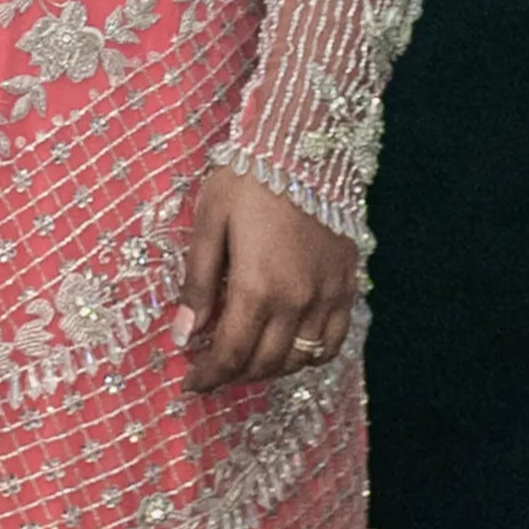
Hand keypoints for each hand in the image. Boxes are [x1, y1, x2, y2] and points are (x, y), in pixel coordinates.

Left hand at [175, 165, 355, 394]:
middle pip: (264, 363)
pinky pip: (332, 342)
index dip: (209, 375)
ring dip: (268, 369)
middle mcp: (297, 301)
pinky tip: (289, 349)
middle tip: (212, 371)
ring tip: (244, 361)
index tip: (192, 383)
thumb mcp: (209, 223)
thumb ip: (198, 284)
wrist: (304, 145)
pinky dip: (309, 356)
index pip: (230, 353)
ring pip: (299, 359)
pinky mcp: (346, 286)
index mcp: (258, 287)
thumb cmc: (248, 178)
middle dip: (233, 375)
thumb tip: (182, 335)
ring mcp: (327, 296)